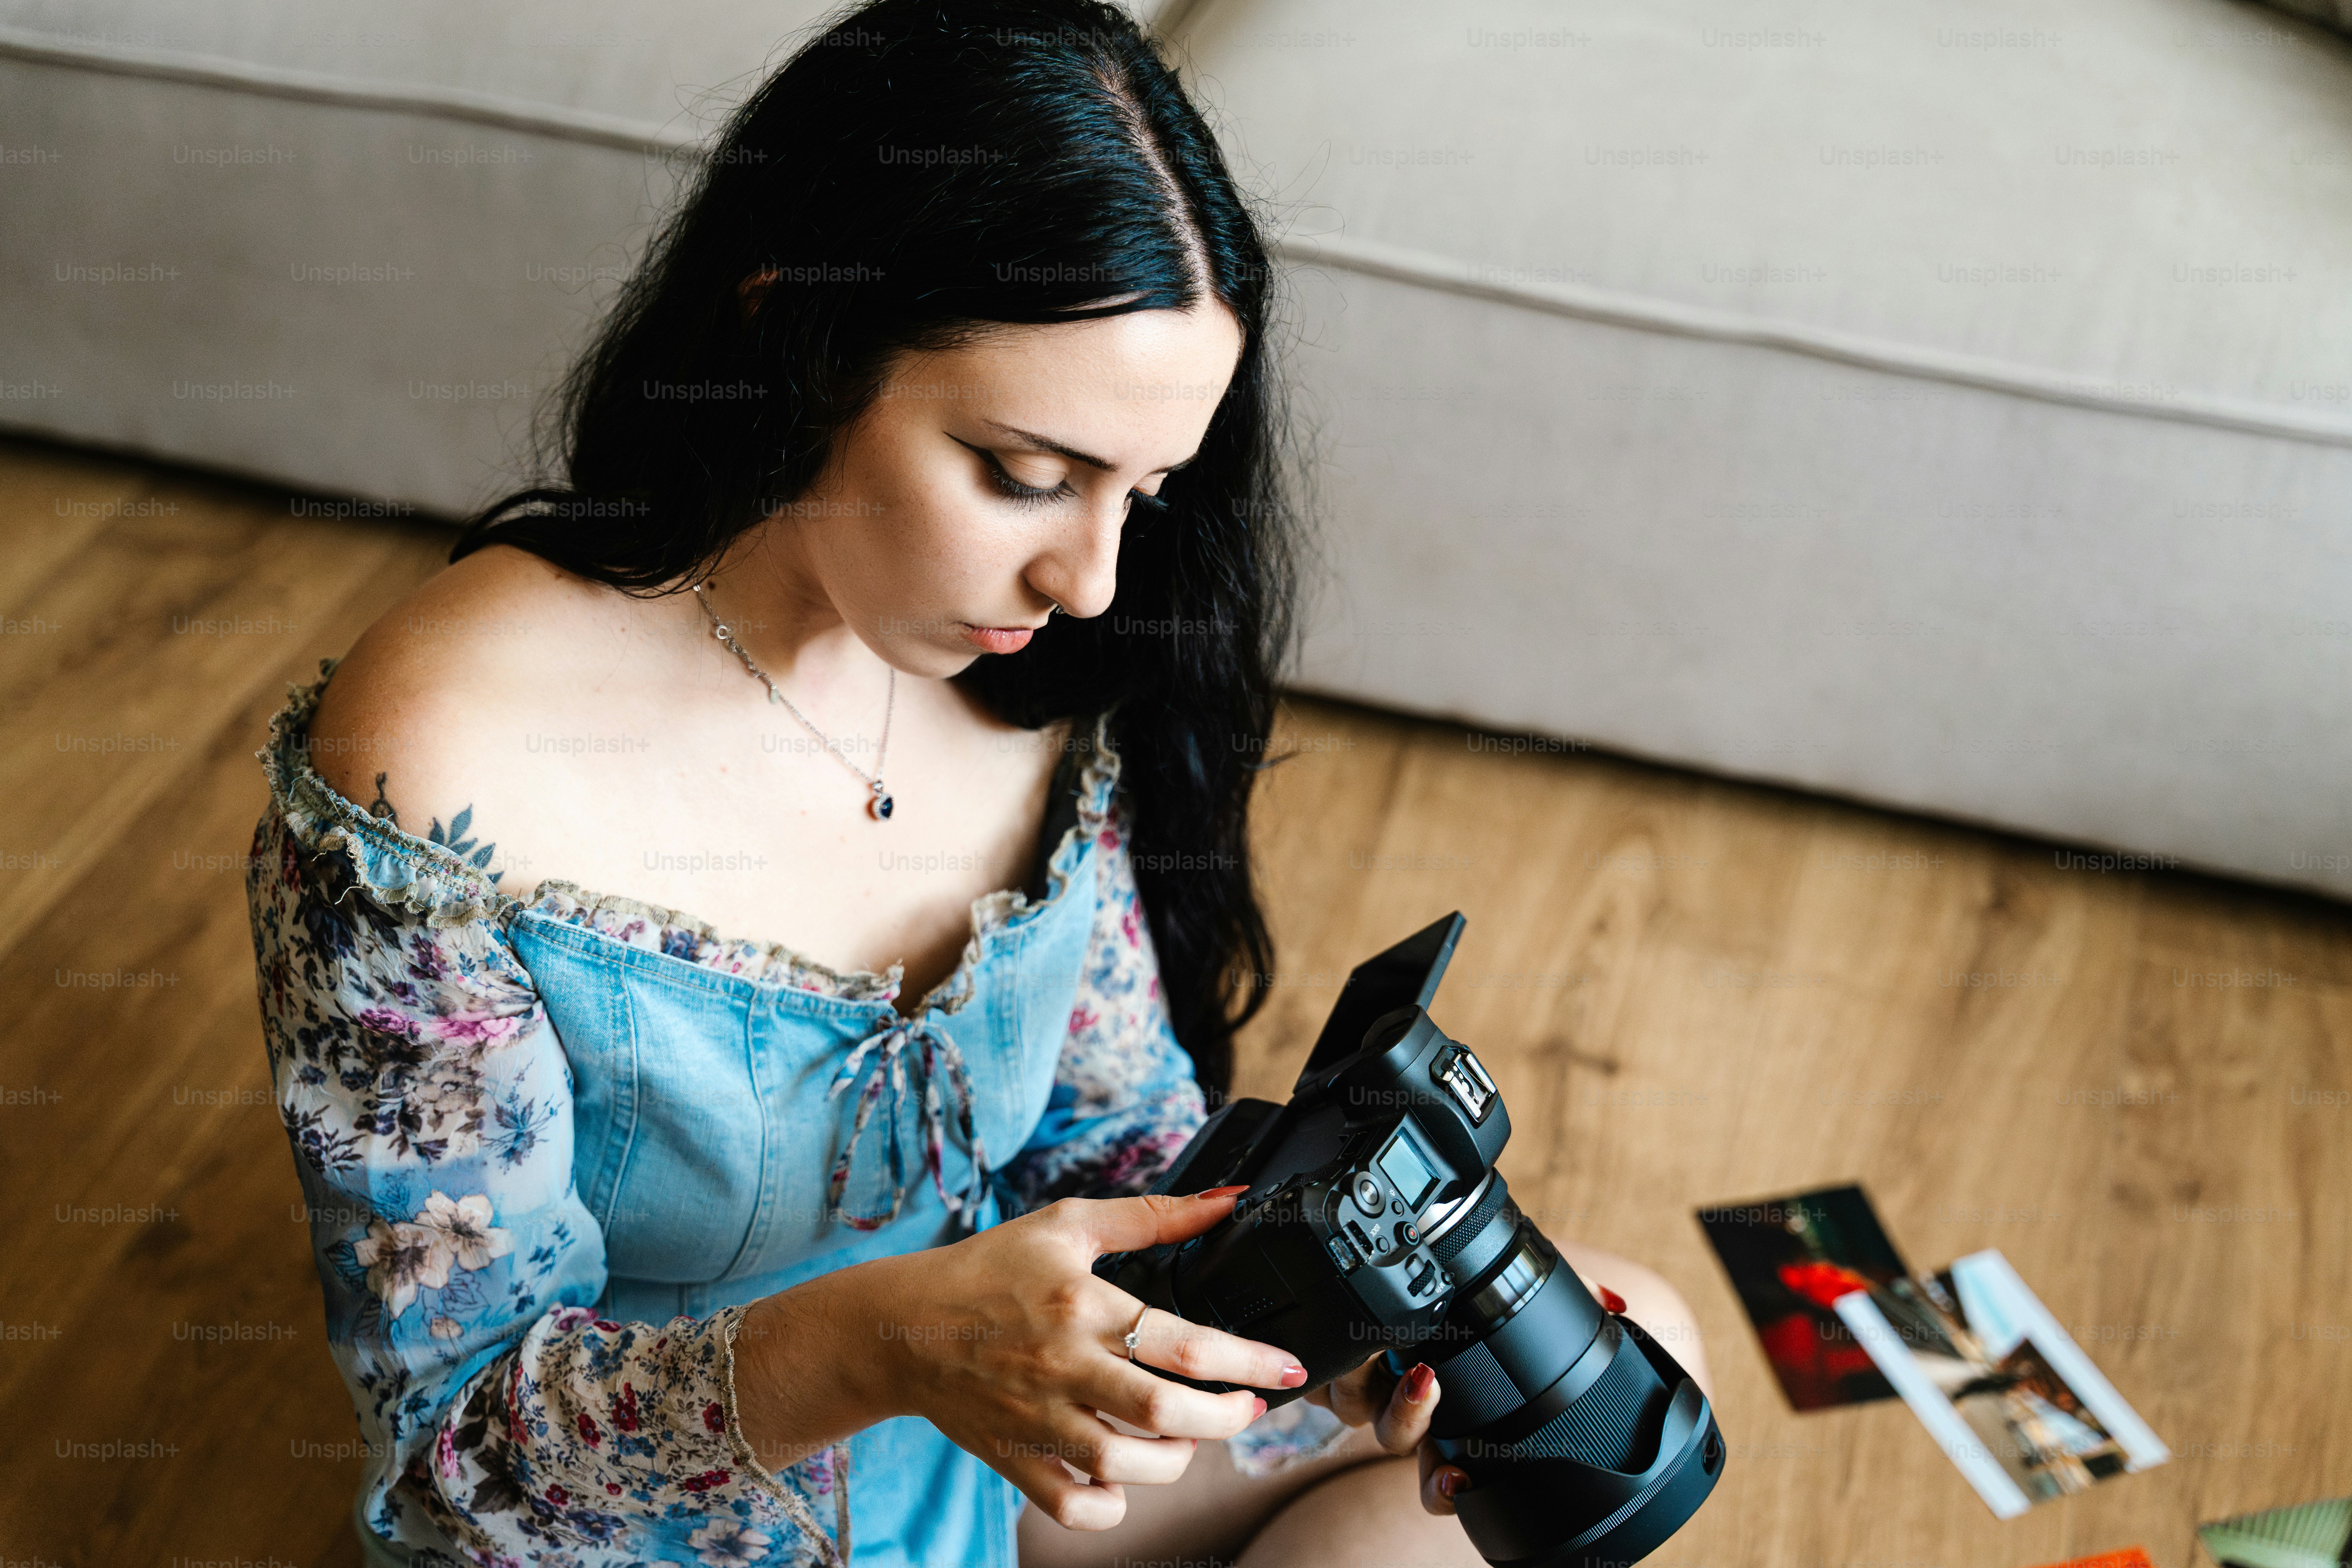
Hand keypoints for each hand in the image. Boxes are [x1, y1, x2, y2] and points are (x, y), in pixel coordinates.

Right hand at [746, 1188, 1308, 1531]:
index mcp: (1082, 1306)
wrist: (903, 1325)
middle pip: (1166, 1413)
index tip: (1288, 1368)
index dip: (1250, 1361)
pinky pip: (1073, 1505)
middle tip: (1251, 1408)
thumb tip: (1229, 1201)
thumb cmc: (989, 1269)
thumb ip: (1155, 1216)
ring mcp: (1038, 1420)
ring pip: (1126, 1465)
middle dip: (1228, 1418)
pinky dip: (1112, 1505)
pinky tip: (1126, 1477)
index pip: (1185, 1345)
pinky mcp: (1015, 1458)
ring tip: (1191, 1434)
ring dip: (1177, 1459)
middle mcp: (1064, 1366)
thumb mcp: (1069, 1224)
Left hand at [1307, 1267, 1629, 1513]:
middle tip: (1429, 1389)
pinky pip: (1320, 1374)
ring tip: (1398, 1355)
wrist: (1382, 1259)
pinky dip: (1332, 1362)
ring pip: (1358, 1410)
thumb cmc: (1453, 1289)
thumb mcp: (1506, 1289)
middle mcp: (1400, 1405)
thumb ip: (1557, 1295)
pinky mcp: (1322, 1357)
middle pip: (1400, 1443)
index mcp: (1444, 1410)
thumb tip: (1611, 1303)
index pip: (1443, 1471)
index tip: (1457, 1481)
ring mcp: (1358, 1383)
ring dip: (1375, 1387)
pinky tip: (1349, 1341)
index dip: (1448, 1487)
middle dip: (1413, 1426)